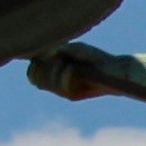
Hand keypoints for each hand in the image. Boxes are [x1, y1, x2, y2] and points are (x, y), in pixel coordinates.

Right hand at [26, 42, 145, 102]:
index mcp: (53, 73)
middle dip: (43, 67)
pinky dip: (64, 74)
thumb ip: (52, 50)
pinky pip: (60, 86)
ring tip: (67, 64)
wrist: (112, 69)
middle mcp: (56, 85)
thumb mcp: (70, 49)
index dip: (34, 65)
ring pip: (46, 83)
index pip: (32, 74)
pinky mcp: (73, 96)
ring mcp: (63, 92)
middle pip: (35, 79)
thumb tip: (35, 54)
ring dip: (54, 70)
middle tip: (57, 59)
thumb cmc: (93, 57)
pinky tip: (72, 68)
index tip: (45, 56)